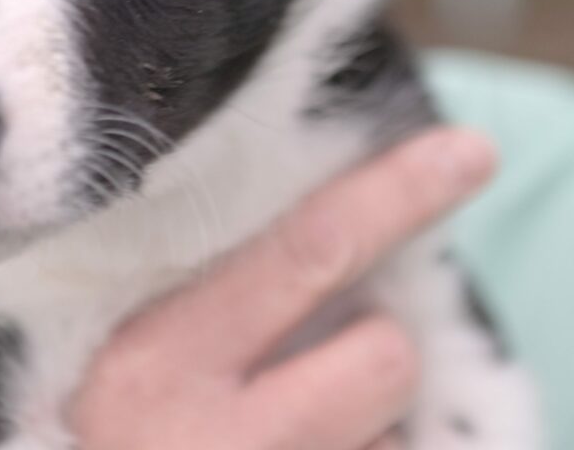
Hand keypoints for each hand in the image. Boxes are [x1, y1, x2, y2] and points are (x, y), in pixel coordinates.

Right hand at [67, 127, 496, 449]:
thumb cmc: (103, 434)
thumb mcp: (130, 357)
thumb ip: (212, 291)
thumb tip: (339, 226)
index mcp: (154, 360)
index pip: (306, 251)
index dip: (395, 195)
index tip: (470, 152)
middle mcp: (212, 440)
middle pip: (382, 356)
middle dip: (380, 347)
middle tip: (342, 357)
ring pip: (392, 439)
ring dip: (362, 436)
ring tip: (278, 445)